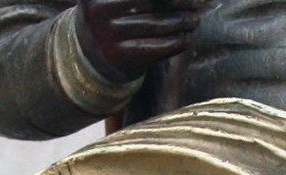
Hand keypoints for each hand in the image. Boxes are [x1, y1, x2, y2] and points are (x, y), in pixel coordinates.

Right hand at [75, 0, 202, 82]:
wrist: (89, 57)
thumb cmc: (108, 19)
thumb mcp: (110, 0)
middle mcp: (98, 11)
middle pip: (148, 2)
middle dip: (176, 3)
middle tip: (196, 4)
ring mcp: (108, 36)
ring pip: (153, 25)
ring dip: (179, 22)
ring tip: (194, 21)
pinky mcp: (120, 57)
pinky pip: (153, 49)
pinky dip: (173, 44)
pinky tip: (185, 40)